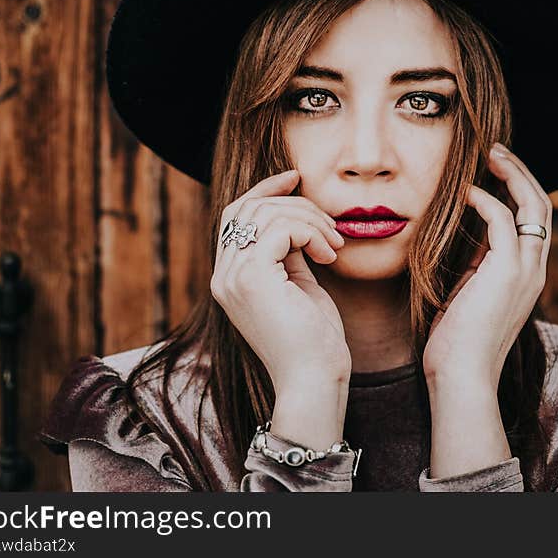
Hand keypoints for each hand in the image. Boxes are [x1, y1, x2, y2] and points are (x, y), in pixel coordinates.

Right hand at [210, 170, 350, 446]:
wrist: (314, 380)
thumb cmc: (314, 341)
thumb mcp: (299, 286)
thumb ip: (289, 254)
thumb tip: (297, 222)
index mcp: (231, 277)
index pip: (236, 215)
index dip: (264, 190)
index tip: (295, 177)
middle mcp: (224, 276)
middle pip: (249, 207)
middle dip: (296, 205)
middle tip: (331, 228)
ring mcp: (233, 278)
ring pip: (265, 213)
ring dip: (309, 219)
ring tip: (334, 245)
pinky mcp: (252, 279)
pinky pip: (279, 228)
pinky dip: (309, 232)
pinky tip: (328, 255)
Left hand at [423, 143, 552, 389]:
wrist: (462, 376)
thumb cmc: (457, 342)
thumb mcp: (471, 293)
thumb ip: (478, 265)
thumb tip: (469, 237)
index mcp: (528, 274)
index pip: (535, 220)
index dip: (519, 189)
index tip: (494, 170)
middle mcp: (535, 268)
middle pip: (542, 205)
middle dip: (521, 172)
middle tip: (495, 150)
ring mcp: (527, 270)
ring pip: (534, 205)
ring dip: (512, 174)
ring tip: (489, 155)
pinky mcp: (508, 271)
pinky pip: (505, 220)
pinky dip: (486, 200)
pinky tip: (466, 192)